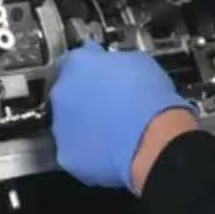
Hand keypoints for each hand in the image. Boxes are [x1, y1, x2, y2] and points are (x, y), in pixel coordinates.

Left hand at [49, 42, 196, 189]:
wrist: (153, 140)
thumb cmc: (151, 101)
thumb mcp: (139, 62)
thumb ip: (115, 62)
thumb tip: (116, 67)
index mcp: (79, 64)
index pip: (73, 59)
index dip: (88, 67)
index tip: (98, 72)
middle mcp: (63, 92)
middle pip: (66, 91)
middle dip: (82, 96)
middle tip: (107, 104)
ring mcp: (61, 124)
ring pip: (67, 122)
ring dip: (83, 124)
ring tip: (110, 130)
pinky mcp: (66, 154)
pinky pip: (72, 149)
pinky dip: (86, 150)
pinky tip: (107, 150)